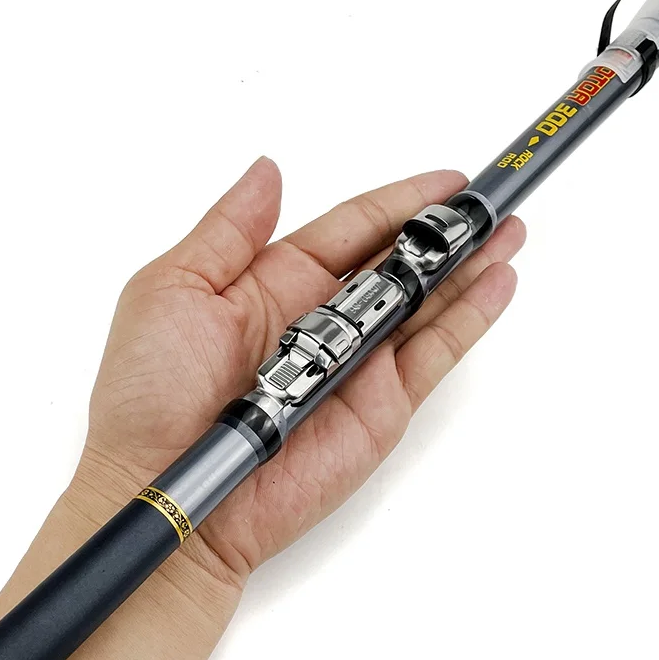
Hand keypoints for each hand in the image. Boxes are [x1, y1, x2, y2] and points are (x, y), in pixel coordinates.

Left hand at [74, 158, 524, 588]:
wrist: (167, 489)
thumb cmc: (150, 394)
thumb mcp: (173, 287)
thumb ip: (230, 230)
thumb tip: (269, 170)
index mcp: (271, 284)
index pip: (352, 228)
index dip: (400, 201)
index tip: (447, 178)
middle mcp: (320, 322)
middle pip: (398, 263)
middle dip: (446, 231)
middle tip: (493, 198)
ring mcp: (355, 367)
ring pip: (425, 304)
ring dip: (469, 266)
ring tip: (508, 230)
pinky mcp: (379, 410)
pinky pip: (433, 355)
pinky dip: (469, 320)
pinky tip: (498, 284)